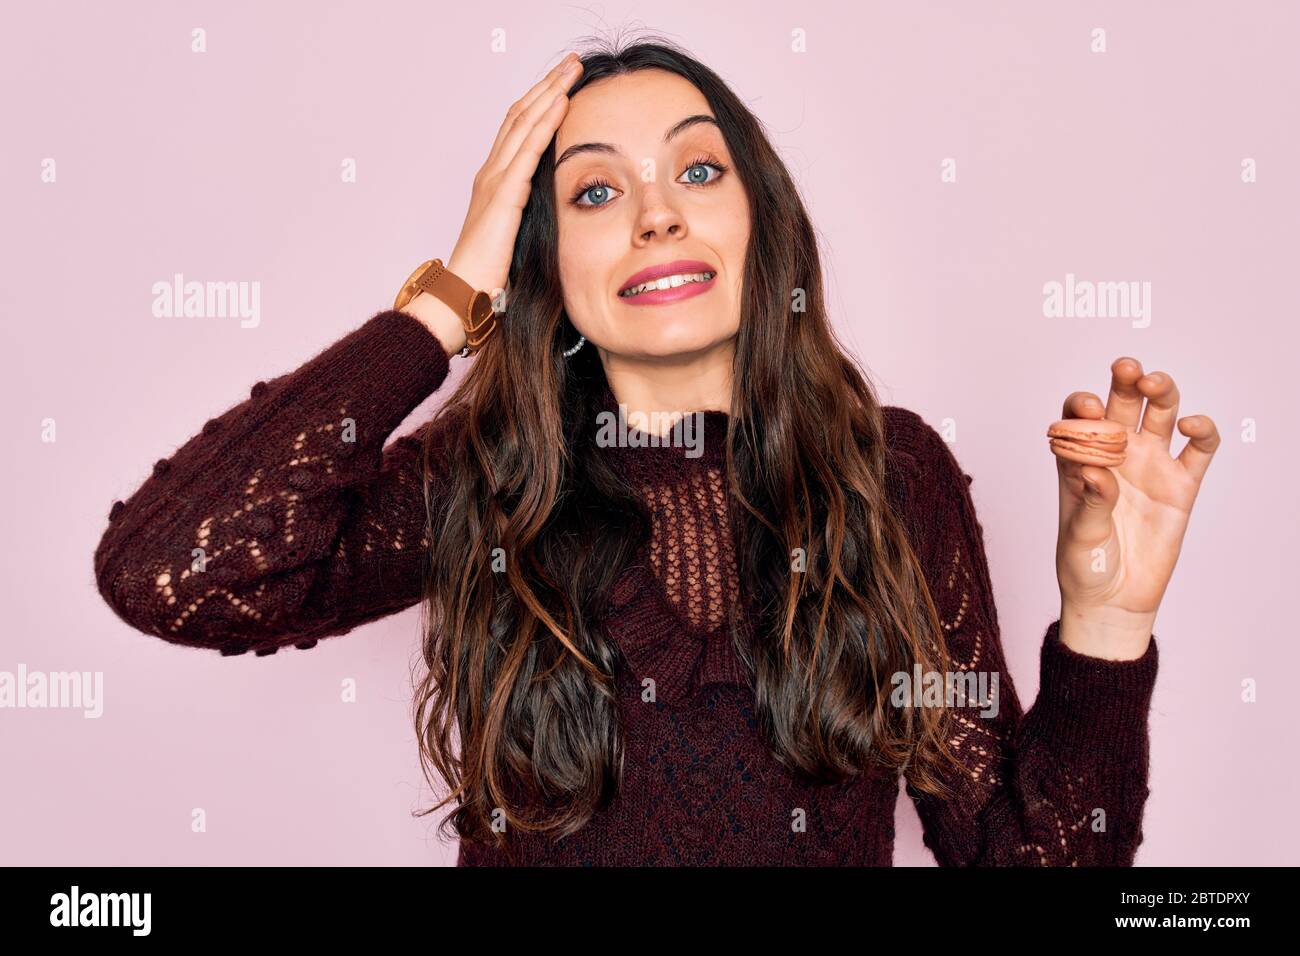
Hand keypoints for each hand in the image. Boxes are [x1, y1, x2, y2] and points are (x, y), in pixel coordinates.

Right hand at [403, 52, 584, 354]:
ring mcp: (494, 182)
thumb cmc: (487, 277)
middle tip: (571, 63)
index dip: (540, 102)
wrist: (463, 295)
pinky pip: (527, 151)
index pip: (518, 130)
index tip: (563, 83)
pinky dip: (545, 123)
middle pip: (520, 116)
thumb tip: (555, 215)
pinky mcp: (503, 196)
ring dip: (549, 93)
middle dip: (547, 85)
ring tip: (571, 70)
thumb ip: (530, 218)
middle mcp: (491, 174)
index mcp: (494, 182)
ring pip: (523, 124)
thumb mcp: (515, 238)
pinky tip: (561, 103)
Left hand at [1052, 358, 1218, 658]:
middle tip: (1126, 369)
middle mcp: (1116, 454)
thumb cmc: (1084, 566)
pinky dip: (1201, 430)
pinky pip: (1199, 449)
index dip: (1082, 403)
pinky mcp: (1182, 486)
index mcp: (1080, 458)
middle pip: (1123, 402)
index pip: (1078, 416)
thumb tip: (1096, 473)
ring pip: (1161, 413)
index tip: (1086, 405)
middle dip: (1125, 380)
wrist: (1114, 599)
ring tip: (1154, 385)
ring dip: (1161, 391)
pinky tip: (1191, 425)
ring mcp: (1151, 466)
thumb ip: (1090, 504)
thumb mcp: (1079, 536)